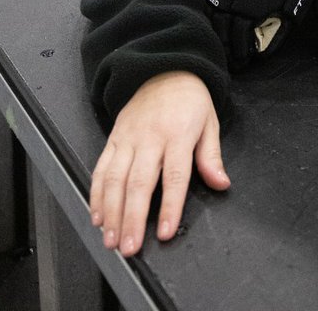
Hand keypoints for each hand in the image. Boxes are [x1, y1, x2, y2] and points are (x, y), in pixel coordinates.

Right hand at [89, 72, 229, 256]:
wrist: (164, 69)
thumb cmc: (190, 100)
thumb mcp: (210, 122)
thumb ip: (211, 156)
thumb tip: (221, 183)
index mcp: (178, 134)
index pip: (175, 176)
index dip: (170, 205)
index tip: (164, 232)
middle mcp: (150, 138)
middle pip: (139, 183)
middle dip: (133, 218)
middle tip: (130, 248)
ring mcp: (128, 138)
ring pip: (115, 179)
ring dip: (111, 212)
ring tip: (111, 240)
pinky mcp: (113, 138)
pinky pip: (101, 168)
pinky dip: (96, 194)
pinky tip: (97, 216)